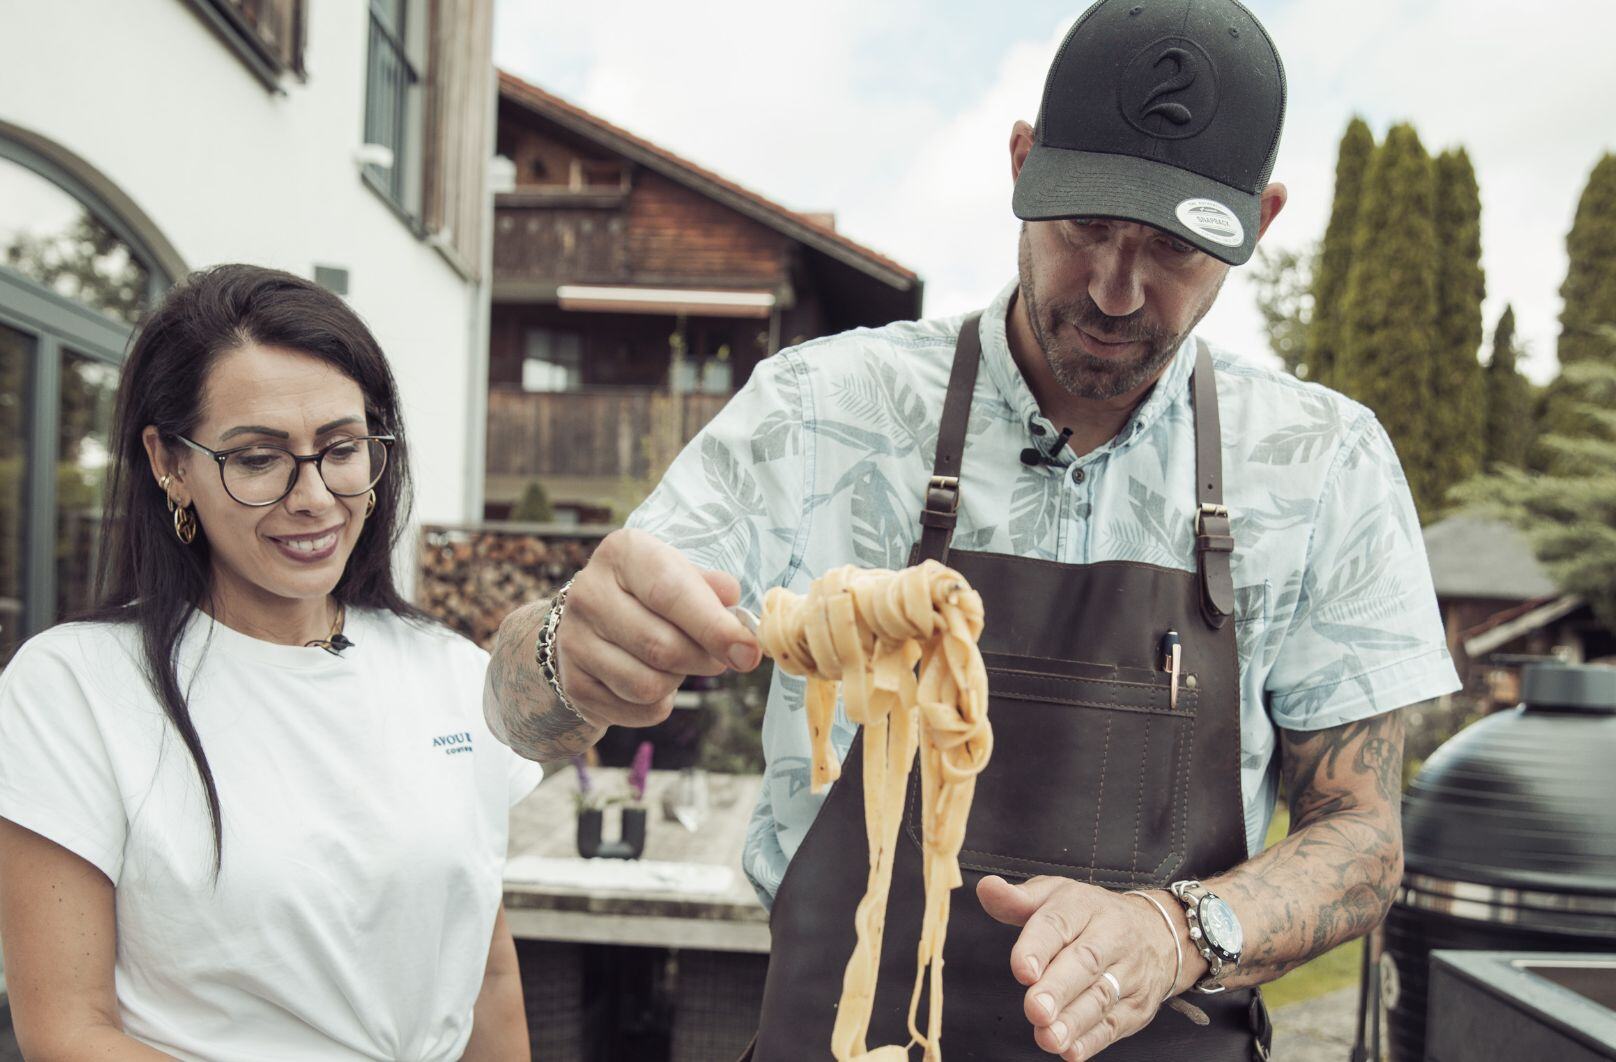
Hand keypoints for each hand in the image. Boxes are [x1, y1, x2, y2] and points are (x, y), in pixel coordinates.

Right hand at [557, 529, 761, 727]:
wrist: (589, 625)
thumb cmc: (649, 596)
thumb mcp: (679, 575)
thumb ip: (711, 590)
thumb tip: (737, 612)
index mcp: (622, 554)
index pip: (669, 593)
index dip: (713, 627)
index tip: (748, 652)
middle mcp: (589, 593)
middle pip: (662, 647)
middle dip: (705, 660)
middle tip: (718, 658)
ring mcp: (574, 640)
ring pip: (648, 685)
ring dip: (678, 682)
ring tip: (675, 663)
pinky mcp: (574, 684)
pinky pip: (637, 709)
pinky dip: (659, 704)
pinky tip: (651, 679)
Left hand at [978, 875, 1182, 1059]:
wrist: (1159, 932)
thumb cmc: (1090, 915)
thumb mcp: (1056, 896)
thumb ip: (1017, 900)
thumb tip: (986, 889)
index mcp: (1084, 905)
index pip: (1059, 923)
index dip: (1039, 947)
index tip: (1022, 970)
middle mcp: (1111, 936)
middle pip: (1085, 962)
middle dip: (1058, 989)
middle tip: (1035, 1010)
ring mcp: (1129, 971)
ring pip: (1101, 996)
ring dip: (1074, 1021)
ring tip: (1048, 1037)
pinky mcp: (1138, 1004)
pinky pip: (1116, 1024)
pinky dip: (1093, 1040)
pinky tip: (1071, 1051)